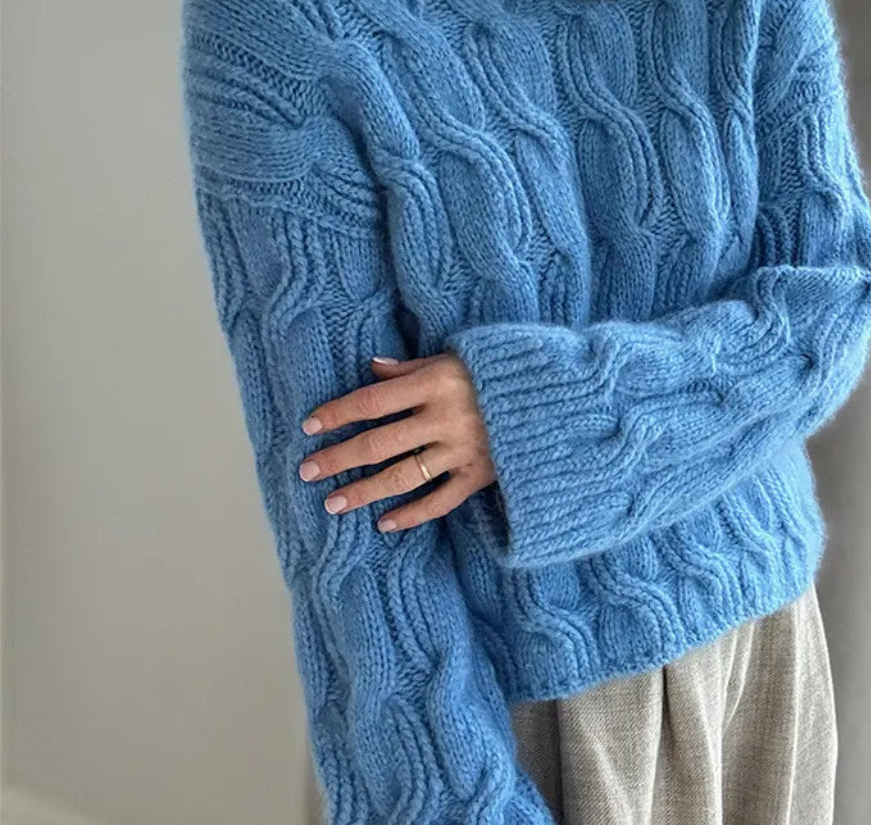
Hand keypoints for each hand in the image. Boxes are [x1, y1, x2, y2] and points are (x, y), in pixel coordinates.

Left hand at [297, 352, 497, 532]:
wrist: (553, 398)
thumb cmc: (498, 372)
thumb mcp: (455, 358)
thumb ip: (412, 368)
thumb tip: (372, 369)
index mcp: (435, 383)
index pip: (373, 401)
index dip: (338, 413)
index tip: (310, 426)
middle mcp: (444, 418)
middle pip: (379, 442)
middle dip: (339, 458)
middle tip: (307, 472)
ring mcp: (462, 450)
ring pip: (402, 476)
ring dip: (364, 491)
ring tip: (333, 504)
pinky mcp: (479, 475)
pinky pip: (439, 500)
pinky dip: (412, 514)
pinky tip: (384, 523)